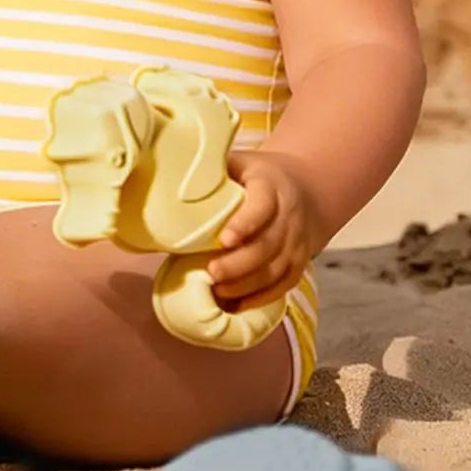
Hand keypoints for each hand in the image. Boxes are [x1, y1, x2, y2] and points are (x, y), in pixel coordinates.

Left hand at [207, 151, 321, 313]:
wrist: (305, 188)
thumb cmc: (254, 176)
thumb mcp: (236, 164)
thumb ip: (209, 174)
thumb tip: (165, 187)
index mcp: (270, 186)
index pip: (262, 206)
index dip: (245, 224)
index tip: (224, 240)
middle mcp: (289, 216)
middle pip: (268, 245)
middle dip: (240, 264)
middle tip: (212, 273)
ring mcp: (296, 243)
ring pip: (276, 269)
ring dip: (247, 285)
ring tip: (218, 292)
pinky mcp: (299, 263)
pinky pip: (283, 285)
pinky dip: (260, 298)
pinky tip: (235, 306)